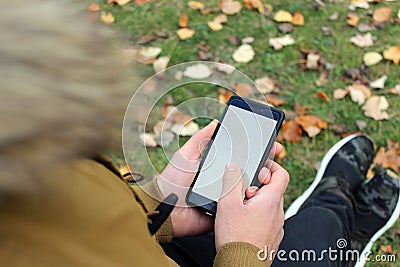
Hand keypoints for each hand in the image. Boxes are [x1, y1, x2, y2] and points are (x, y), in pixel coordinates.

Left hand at [158, 121, 282, 237]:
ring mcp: (226, 195)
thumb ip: (199, 139)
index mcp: (216, 166)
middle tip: (274, 155)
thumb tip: (215, 123)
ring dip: (259, 181)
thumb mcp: (185, 155)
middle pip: (248, 170)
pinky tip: (258, 193)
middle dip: (264, 163)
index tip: (269, 143)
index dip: (255, 149)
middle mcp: (223, 179)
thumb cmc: (172, 182)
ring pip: (248, 187)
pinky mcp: (226, 210)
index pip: (240, 155)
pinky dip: (250, 200)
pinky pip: (241, 205)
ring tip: (267, 173)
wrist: (166, 210)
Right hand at [215, 161, 289, 264]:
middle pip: (273, 189)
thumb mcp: (227, 204)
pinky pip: (268, 219)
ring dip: (257, 201)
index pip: (282, 174)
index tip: (259, 166)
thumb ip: (232, 182)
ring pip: (270, 205)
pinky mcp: (272, 236)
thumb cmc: (236, 239)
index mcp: (271, 200)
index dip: (271, 166)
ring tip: (240, 208)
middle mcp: (278, 212)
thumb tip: (234, 167)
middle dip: (258, 185)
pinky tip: (243, 222)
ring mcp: (277, 226)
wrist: (241, 265)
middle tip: (242, 191)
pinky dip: (258, 215)